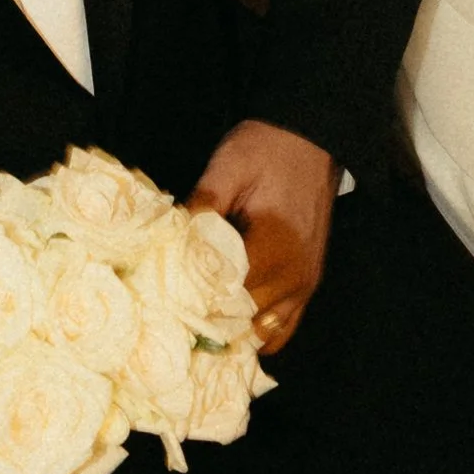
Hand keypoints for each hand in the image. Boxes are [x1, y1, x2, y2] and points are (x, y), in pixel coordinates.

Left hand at [191, 119, 336, 351]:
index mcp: (275, 247)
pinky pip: (282, 329)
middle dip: (208, 319)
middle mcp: (295, 276)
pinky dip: (257, 331)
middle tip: (171, 315)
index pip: (228, 296)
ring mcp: (305, 286)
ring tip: (198, 320)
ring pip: (262, 333)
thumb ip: (203, 206)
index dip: (194, 302)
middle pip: (243, 320)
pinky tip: (230, 322)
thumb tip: (173, 242)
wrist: (309, 140)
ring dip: (232, 330)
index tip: (164, 302)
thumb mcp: (228, 167)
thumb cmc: (266, 150)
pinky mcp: (307, 286)